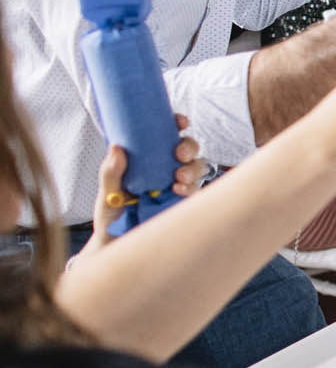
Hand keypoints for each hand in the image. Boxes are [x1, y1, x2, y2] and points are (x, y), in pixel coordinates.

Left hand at [82, 118, 205, 254]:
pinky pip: (197, 191)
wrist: (116, 245)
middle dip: (189, 147)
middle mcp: (166, 169)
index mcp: (148, 159)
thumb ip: (111, 172)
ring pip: (197, 168)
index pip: (166, 135)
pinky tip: (180, 191)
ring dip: (192, 169)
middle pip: (188, 149)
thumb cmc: (111, 215)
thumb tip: (116, 147)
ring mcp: (178, 186)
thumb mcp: (106, 192)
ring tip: (178, 179)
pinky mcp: (185, 203)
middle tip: (179, 154)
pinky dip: (192, 188)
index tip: (178, 122)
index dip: (176, 124)